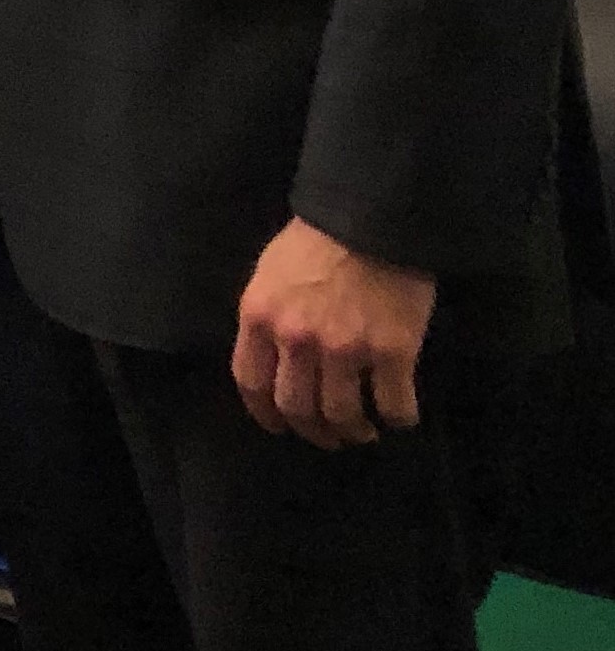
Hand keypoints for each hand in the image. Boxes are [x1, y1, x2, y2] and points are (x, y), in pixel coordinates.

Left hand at [233, 217, 436, 447]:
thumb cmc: (318, 238)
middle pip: (297, 408)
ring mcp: (345, 348)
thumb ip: (267, 317)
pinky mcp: (393, 351)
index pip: (251, 383)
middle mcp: (296, 339)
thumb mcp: (270, 273)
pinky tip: (399, 415)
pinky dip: (398, 419)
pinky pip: (394, 406)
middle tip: (330, 435)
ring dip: (354, 432)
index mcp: (260, 316)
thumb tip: (272, 359)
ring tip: (364, 430)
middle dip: (314, 431)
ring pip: (344, 416)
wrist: (372, 215)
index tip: (279, 426)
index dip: (265, 414)